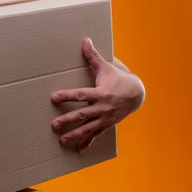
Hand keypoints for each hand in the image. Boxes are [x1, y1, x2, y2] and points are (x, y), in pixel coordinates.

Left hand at [51, 38, 144, 152]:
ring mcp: (104, 118)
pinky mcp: (106, 125)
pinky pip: (96, 136)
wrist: (137, 94)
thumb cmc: (118, 79)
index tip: (54, 97)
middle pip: (82, 115)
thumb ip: (93, 56)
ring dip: (74, 135)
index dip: (67, 96)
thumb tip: (85, 40)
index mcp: (101, 93)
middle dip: (68, 120)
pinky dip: (87, 143)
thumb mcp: (106, 67)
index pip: (81, 95)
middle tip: (54, 124)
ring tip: (61, 140)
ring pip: (88, 129)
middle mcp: (102, 108)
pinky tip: (78, 151)